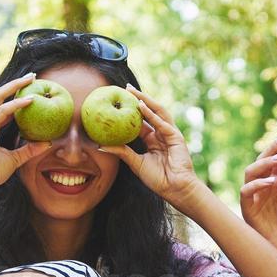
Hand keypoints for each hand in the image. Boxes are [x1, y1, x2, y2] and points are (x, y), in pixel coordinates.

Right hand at [0, 72, 51, 191]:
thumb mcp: (14, 158)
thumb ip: (29, 149)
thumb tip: (47, 143)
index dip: (13, 94)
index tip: (29, 88)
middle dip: (15, 83)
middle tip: (32, 76)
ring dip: (16, 86)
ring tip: (32, 80)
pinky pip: (3, 111)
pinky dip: (17, 105)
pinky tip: (31, 100)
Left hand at [96, 86, 205, 208]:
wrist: (175, 189)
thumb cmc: (158, 179)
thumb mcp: (135, 163)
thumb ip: (121, 152)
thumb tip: (100, 145)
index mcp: (153, 140)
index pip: (141, 121)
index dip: (130, 111)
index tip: (119, 100)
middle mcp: (161, 134)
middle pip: (150, 112)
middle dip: (139, 99)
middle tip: (125, 88)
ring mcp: (169, 134)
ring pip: (157, 112)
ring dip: (146, 101)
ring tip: (133, 91)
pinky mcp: (176, 137)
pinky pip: (162, 124)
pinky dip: (152, 115)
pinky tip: (142, 106)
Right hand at [240, 129, 276, 255]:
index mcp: (276, 180)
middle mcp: (263, 184)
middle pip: (263, 159)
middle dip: (274, 146)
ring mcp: (253, 194)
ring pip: (252, 171)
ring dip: (265, 163)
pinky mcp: (247, 206)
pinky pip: (247, 190)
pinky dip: (258, 184)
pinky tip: (271, 182)